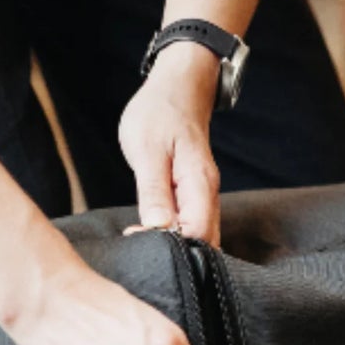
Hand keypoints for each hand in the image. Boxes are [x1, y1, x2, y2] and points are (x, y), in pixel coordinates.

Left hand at [118, 43, 222, 244]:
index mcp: (200, 186)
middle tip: (140, 245)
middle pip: (205, 242)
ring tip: (145, 240)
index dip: (170, 244)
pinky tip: (158, 232)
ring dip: (177, 245)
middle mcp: (208, 196)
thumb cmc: (159, 115)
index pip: (196, 233)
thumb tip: (158, 227)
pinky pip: (194, 226)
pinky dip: (179, 235)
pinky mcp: (196, 196)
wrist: (178, 92)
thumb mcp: (147, 149)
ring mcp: (205, 197)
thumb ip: (153, 191)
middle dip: (177, 253)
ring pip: (201, 237)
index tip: (136, 235)